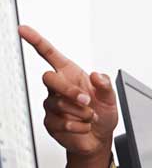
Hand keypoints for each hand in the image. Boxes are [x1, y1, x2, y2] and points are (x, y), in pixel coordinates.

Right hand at [20, 25, 117, 157]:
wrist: (99, 138)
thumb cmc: (103, 113)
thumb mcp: (111, 98)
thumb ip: (105, 85)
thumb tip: (96, 75)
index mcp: (71, 75)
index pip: (50, 54)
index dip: (36, 41)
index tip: (24, 30)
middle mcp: (59, 88)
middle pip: (48, 78)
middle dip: (68, 89)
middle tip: (87, 100)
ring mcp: (52, 105)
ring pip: (59, 104)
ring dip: (81, 112)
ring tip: (90, 116)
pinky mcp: (50, 122)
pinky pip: (62, 123)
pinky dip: (79, 126)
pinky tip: (84, 126)